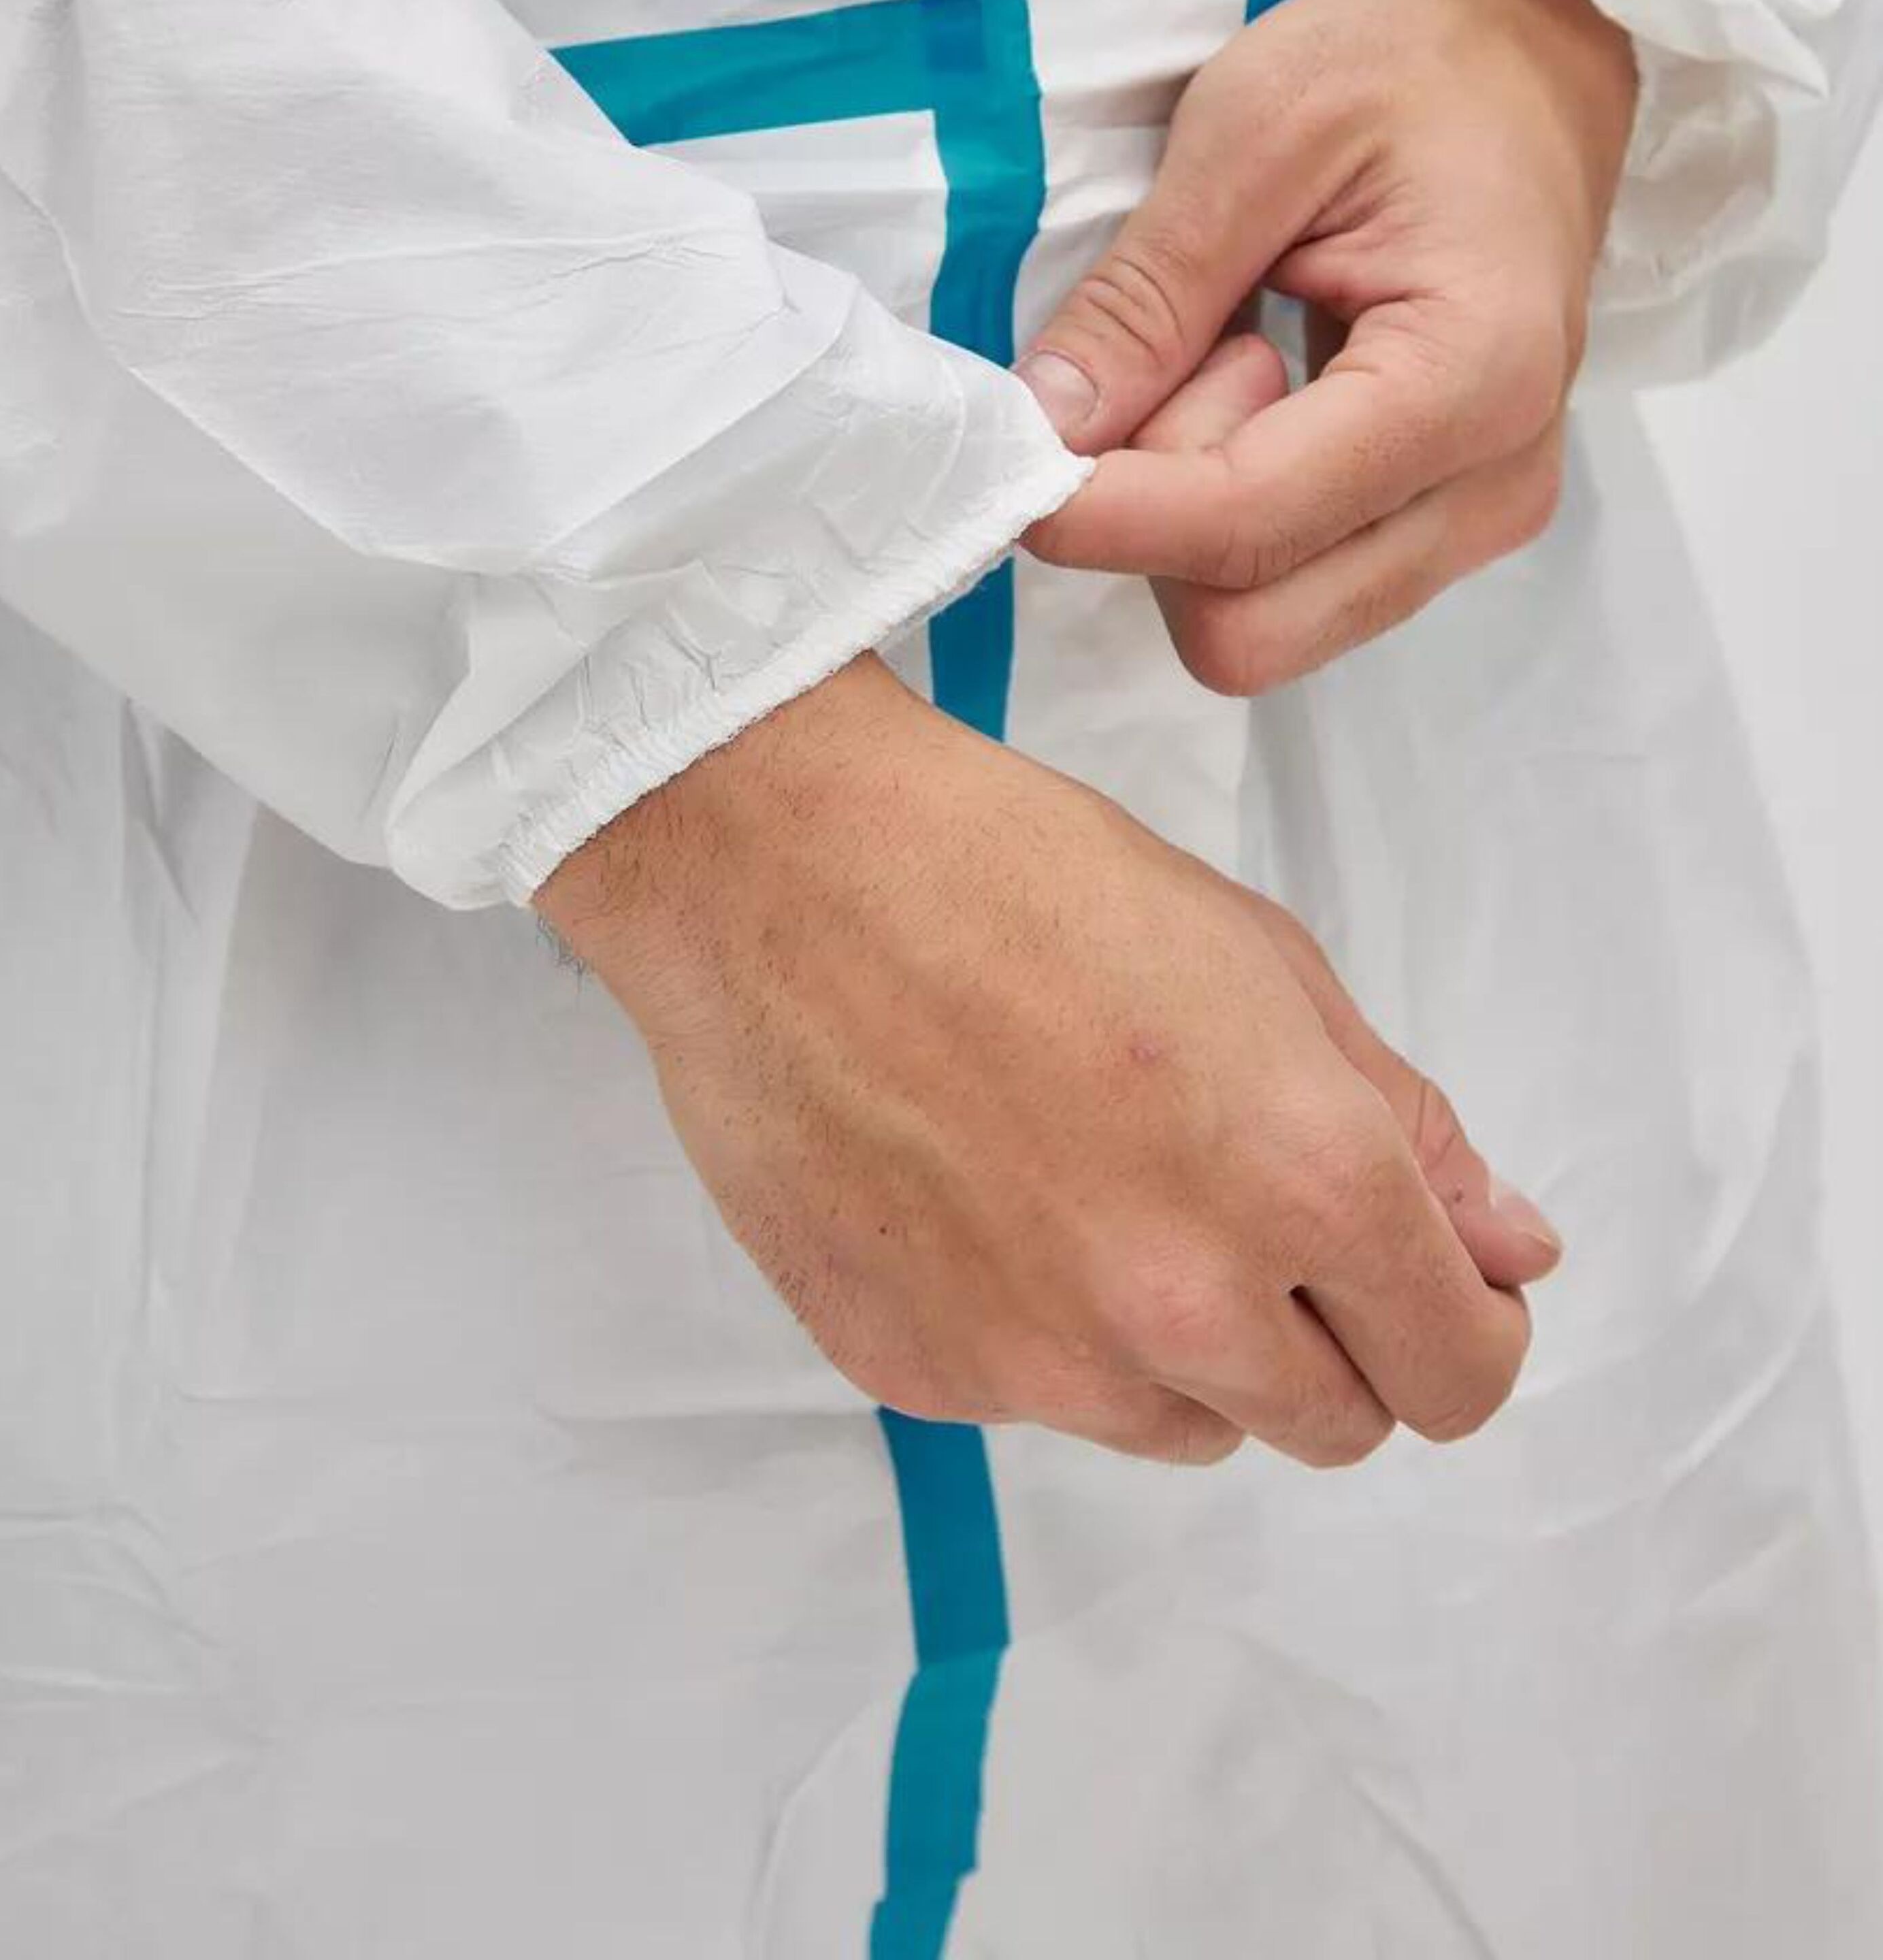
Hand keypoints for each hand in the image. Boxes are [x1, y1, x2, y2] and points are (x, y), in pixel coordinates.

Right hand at [541, 657, 1560, 1468]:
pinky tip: (978, 1189)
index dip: (1465, 1325)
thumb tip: (1514, 1253)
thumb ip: (1410, 1129)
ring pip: (1186, 1425)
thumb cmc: (1023, 875)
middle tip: (1246, 1209)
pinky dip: (1038, 1327)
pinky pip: (1036, 1398)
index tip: (1432, 1281)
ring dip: (1182, 1344)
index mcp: (1305, 1179)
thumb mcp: (1261, 960)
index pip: (1462, 1375)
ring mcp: (1042, 1363)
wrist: (778, 867)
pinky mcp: (922, 1378)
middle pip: (1334, 1426)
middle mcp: (1185, 1305)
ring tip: (1088, 1178)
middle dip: (1328, 1338)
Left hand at [1019, 0, 1637, 691]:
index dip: (1104, 513)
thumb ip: (1148, 293)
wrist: (1533, 47)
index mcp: (1471, 382)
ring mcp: (1476, 516)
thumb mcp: (1255, 127)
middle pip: (1252, 628)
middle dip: (1161, 523)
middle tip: (1178, 359)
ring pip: (1263, 621)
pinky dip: (1232, 506)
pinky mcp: (1443, 517)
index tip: (1013, 449)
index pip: (1246, 527)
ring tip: (1234, 346)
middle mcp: (1493, 487)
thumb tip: (1044, 430)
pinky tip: (1260, 379)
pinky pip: (1293, 578)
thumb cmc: (1409, 60)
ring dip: (1196, 511)